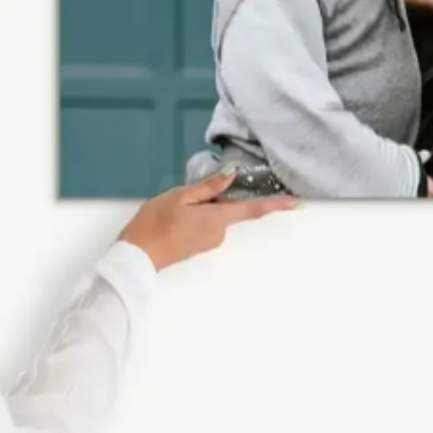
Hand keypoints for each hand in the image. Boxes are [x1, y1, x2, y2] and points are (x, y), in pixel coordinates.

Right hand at [117, 169, 298, 271]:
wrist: (136, 257)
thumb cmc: (155, 223)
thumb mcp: (180, 196)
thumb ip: (209, 187)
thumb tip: (231, 175)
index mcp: (217, 219)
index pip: (253, 210)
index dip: (276, 205)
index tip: (296, 202)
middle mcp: (218, 233)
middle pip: (228, 207)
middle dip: (215, 197)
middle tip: (188, 195)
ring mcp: (209, 242)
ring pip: (215, 215)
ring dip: (203, 206)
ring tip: (176, 207)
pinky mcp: (199, 246)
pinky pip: (206, 224)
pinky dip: (197, 215)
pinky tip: (176, 216)